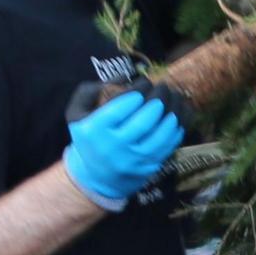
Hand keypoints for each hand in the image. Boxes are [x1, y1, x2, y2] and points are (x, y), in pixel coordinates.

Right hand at [62, 89, 181, 210]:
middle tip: (163, 86)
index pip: (122, 106)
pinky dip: (178, 128)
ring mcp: (134, 160)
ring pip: (162, 134)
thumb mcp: (76, 112)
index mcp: (95, 130)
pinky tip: (179, 114)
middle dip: (159, 98)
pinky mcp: (148, 168)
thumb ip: (92, 90)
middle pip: (145, 120)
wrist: (95, 177)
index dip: (139, 90)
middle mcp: (114, 147)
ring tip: (175, 96)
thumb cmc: (87, 138)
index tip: (145, 81)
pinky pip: (169, 146)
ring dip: (173, 111)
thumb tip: (123, 77)